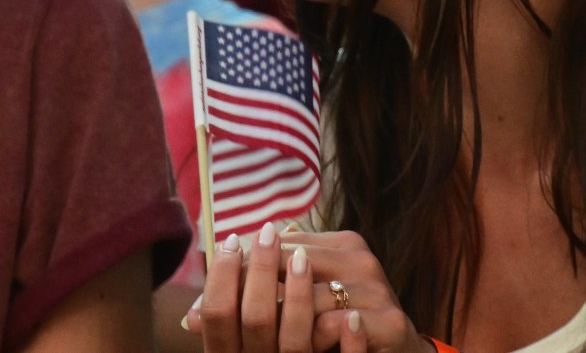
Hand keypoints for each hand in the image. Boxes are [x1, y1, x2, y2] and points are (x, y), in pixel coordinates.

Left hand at [188, 224, 422, 352]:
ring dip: (279, 319)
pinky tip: (306, 344)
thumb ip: (259, 295)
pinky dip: (315, 337)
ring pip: (310, 297)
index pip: (276, 245)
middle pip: (291, 262)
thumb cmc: (339, 322)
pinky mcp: (388, 321)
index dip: (238, 268)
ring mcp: (375, 287)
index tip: (206, 299)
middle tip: (218, 321)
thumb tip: (189, 317)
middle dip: (250, 292)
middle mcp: (357, 257)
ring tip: (255, 339)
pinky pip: (338, 326)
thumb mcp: (299, 301)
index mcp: (337, 243)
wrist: (396, 348)